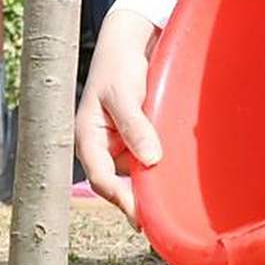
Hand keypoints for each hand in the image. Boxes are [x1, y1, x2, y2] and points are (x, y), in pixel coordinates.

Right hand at [74, 10, 162, 226]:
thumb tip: (151, 160)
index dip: (122, 200)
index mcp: (88, 140)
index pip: (102, 179)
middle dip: (138, 200)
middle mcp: (101, 148)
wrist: (129, 45)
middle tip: (164, 219)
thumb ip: (136, 125)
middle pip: (119, 184)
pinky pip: (146, 161)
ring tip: (176, 200)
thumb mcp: (123, 94)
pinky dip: (159, 168)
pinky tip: (177, 176)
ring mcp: (119, 146)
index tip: (143, 217)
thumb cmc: (118, 66)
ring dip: (152, 184)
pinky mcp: (135, 140)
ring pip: (135, 174)